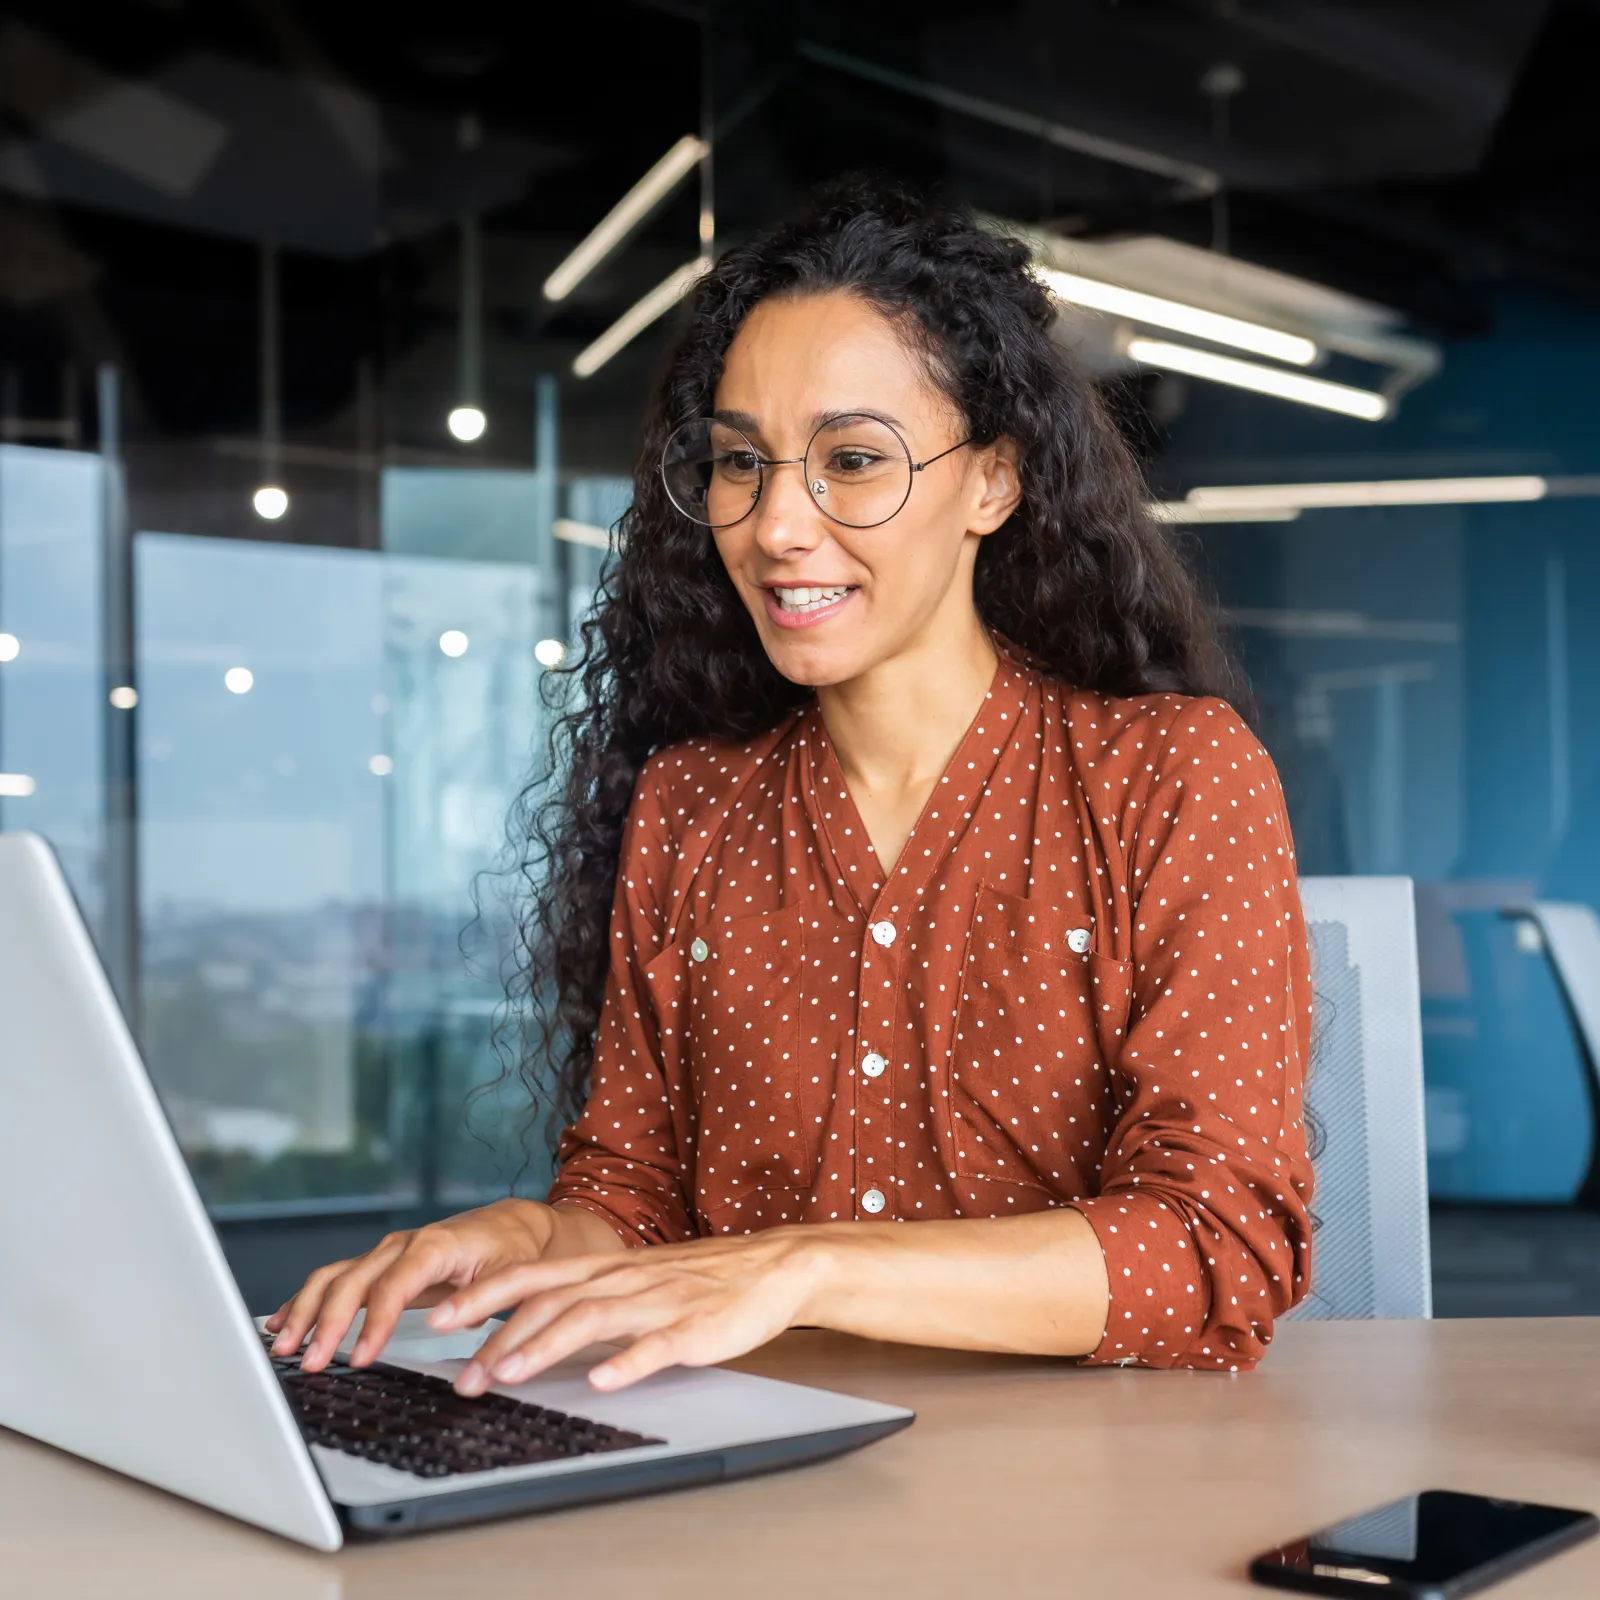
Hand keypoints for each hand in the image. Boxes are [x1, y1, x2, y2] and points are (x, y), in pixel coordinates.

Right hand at [264, 1198, 569, 1371]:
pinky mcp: (381, 1265)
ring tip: (284, 1347)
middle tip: (311, 1363)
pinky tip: (282, 1323)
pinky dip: (308, 1300)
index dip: (373, 1324)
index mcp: (434, 1247)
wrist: (513, 1225)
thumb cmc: (513, 1250)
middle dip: (326, 1323)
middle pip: (352, 1282)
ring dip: (305, 1311)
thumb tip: (447, 1324)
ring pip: (335, 1278)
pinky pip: (337, 1280)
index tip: (359, 1358)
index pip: (392, 1287)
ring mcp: (388, 1253)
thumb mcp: (511, 1275)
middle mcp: (403, 1246)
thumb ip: (480, 1299)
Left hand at [431, 1228, 829, 1395]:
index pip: (530, 1276)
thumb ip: (587, 1298)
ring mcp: (657, 1302)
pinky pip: (656, 1346)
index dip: (482, 1296)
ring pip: (591, 1318)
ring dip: (545, 1345)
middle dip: (498, 1334)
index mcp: (604, 1268)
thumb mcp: (635, 1281)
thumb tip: (527, 1329)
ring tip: (510, 1374)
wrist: (772, 1268)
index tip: (437, 1318)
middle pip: (549, 1300)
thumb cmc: (699, 1281)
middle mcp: (622, 1279)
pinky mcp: (694, 1328)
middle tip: (460, 1371)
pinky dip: (626, 1362)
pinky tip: (602, 1381)